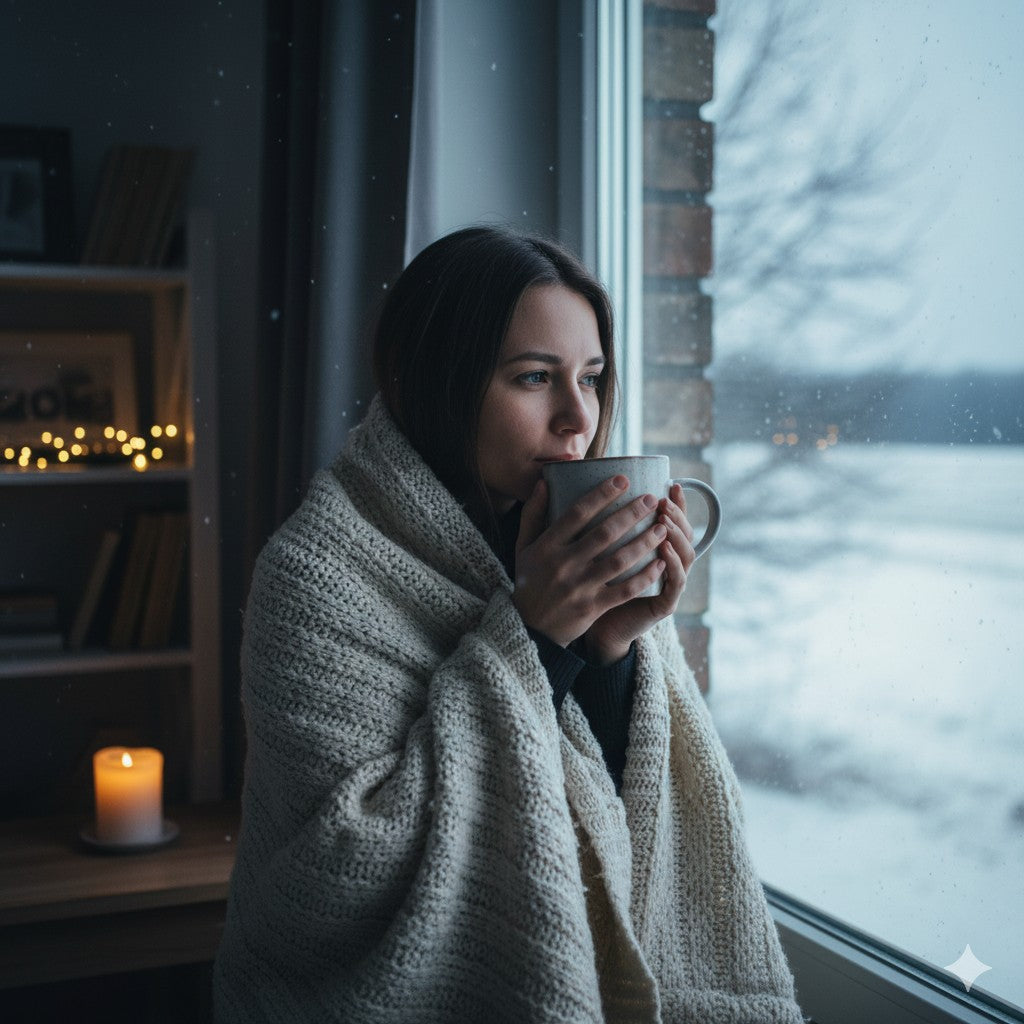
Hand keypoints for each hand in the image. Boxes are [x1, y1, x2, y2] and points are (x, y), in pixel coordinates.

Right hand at [511, 474, 677, 649]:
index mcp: (547, 546)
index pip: (577, 514)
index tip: (623, 479)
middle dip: (630, 514)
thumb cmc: (529, 581)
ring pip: (618, 561)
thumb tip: (544, 483)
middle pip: (603, 534)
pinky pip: (624, 590)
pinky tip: (659, 563)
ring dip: (643, 543)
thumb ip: (533, 515)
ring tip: (661, 528)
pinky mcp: (592, 608)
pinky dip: (644, 576)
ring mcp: (579, 587)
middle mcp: (563, 565)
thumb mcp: (523, 547)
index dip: (601, 495)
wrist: (529, 627)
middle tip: (651, 500)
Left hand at [583, 482, 696, 663]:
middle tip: (662, 501)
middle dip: (677, 515)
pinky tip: (663, 551)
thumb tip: (554, 486)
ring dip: (677, 536)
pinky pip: (674, 583)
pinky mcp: (664, 604)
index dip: (677, 504)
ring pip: (685, 556)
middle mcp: (666, 564)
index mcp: (652, 549)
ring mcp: (668, 584)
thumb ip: (586, 524)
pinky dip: (672, 566)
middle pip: (684, 534)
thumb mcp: (589, 552)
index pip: (673, 521)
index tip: (672, 484)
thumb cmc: (588, 588)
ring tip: (663, 522)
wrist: (593, 630)